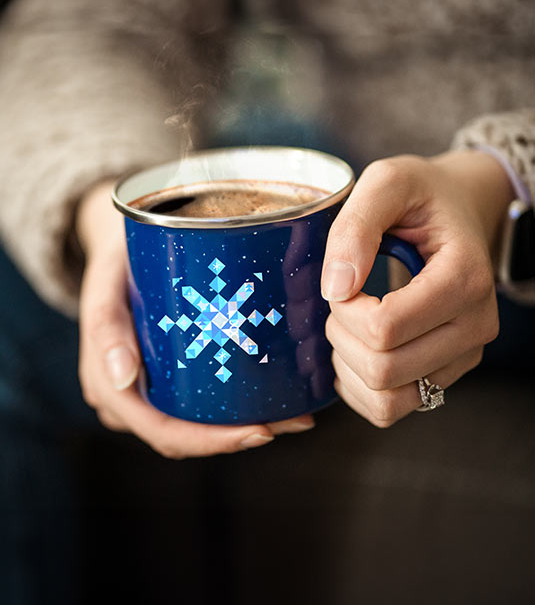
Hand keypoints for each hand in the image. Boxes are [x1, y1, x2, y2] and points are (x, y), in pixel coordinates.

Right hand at [76, 181, 314, 457]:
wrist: (125, 247)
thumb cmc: (117, 263)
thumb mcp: (106, 285)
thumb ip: (105, 326)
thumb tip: (122, 378)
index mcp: (111, 388)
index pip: (165, 432)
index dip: (212, 442)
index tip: (261, 431)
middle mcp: (134, 398)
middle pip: (192, 435)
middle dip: (244, 436)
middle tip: (296, 421)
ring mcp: (154, 389)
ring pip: (202, 423)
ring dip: (251, 422)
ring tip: (298, 412)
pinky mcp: (174, 374)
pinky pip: (206, 399)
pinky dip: (241, 402)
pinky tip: (279, 391)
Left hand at [321, 150, 514, 426]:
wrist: (457, 211)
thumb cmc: (422, 196)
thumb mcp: (386, 182)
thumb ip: (356, 226)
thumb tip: (336, 288)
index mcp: (464, 279)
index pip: (386, 328)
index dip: (344, 310)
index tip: (343, 280)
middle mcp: (474, 327)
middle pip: (385, 370)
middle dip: (343, 337)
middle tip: (344, 300)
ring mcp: (462, 357)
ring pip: (388, 401)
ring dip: (350, 366)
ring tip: (351, 324)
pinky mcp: (444, 374)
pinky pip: (390, 409)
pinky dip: (359, 386)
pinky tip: (355, 348)